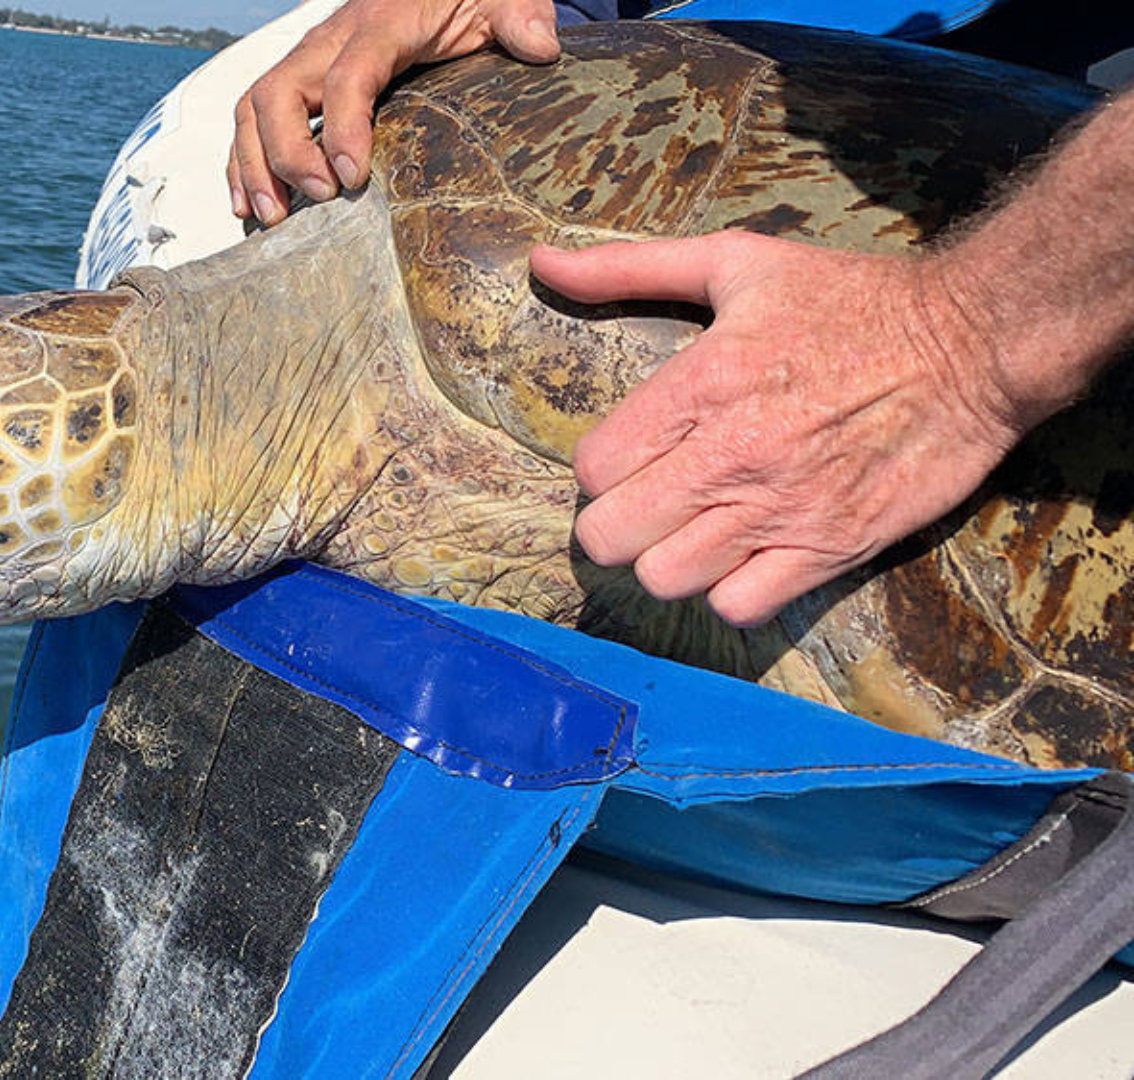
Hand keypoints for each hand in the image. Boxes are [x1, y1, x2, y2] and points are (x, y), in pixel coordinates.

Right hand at [228, 0, 558, 225]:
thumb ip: (521, 18)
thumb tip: (540, 45)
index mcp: (381, 23)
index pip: (347, 74)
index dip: (343, 126)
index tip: (353, 177)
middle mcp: (331, 40)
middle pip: (280, 91)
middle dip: (286, 151)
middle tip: (316, 200)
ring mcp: (309, 61)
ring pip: (255, 106)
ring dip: (254, 163)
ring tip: (271, 216)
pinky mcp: (300, 82)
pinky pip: (253, 117)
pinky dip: (243, 161)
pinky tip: (251, 204)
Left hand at [530, 233, 1030, 627]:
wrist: (973, 342)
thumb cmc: (847, 300)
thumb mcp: (735, 262)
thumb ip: (629, 267)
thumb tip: (541, 263)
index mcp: (701, 383)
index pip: (595, 467)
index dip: (602, 467)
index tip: (630, 456)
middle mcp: (732, 454)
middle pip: (613, 536)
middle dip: (618, 522)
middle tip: (648, 502)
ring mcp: (781, 508)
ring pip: (666, 578)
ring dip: (667, 560)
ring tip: (694, 530)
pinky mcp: (831, 548)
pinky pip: (740, 606)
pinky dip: (731, 590)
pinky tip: (743, 556)